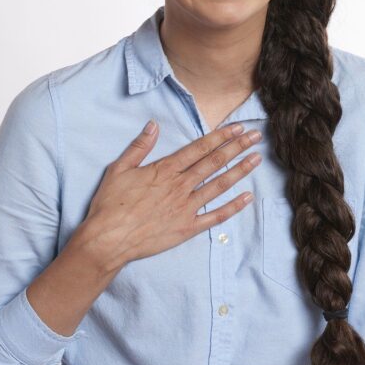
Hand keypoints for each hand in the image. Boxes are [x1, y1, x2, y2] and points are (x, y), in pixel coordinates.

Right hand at [80, 120, 262, 268]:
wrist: (108, 239)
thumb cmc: (110, 204)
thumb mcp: (119, 169)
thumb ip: (139, 147)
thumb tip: (153, 125)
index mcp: (165, 170)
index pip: (199, 148)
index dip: (221, 136)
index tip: (238, 128)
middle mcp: (180, 186)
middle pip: (214, 163)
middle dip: (237, 148)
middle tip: (255, 137)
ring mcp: (186, 207)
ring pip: (219, 185)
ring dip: (239, 171)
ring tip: (256, 159)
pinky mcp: (186, 228)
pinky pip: (215, 216)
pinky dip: (232, 207)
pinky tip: (247, 198)